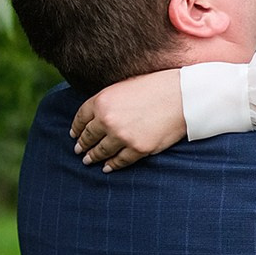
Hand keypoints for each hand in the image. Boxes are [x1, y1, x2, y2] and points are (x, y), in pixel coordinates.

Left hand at [70, 69, 186, 170]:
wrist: (181, 96)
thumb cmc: (155, 87)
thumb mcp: (124, 86)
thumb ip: (108, 101)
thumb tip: (96, 116)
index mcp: (102, 101)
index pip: (81, 118)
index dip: (76, 128)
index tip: (74, 134)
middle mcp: (108, 119)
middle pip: (88, 136)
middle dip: (82, 145)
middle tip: (78, 150)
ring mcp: (122, 136)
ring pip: (101, 151)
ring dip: (93, 157)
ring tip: (88, 161)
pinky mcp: (137, 148)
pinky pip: (120, 161)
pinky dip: (112, 166)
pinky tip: (107, 167)